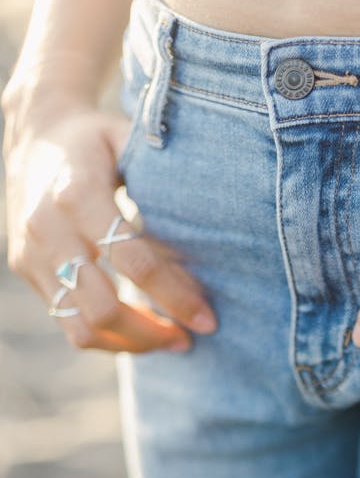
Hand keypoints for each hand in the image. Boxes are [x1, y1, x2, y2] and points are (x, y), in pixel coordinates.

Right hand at [3, 102, 216, 352]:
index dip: (175, 297)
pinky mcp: (26, 268)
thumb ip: (163, 191)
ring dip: (130, 344)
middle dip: (151, 333)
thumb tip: (215, 243)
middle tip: (187, 338)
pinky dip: (108, 337)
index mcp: (79, 192)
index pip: (134, 262)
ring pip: (82, 327)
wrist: (34, 133)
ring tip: (167, 338)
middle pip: (103, 307)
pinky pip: (68, 322)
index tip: (207, 320)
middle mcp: (49, 227)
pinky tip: (138, 328)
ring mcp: (32, 252)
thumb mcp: (132, 145)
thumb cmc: (100, 141)